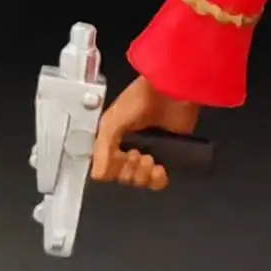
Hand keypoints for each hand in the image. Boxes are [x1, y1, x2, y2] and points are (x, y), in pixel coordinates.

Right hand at [91, 74, 199, 189]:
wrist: (172, 90)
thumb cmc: (140, 99)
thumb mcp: (111, 121)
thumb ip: (102, 149)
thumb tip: (98, 174)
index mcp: (113, 140)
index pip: (107, 170)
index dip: (112, 170)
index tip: (119, 157)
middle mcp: (130, 147)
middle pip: (124, 178)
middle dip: (129, 172)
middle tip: (137, 155)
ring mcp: (152, 151)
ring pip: (141, 181)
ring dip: (143, 176)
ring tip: (149, 160)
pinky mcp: (171, 153)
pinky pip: (160, 179)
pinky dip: (158, 180)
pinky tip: (159, 170)